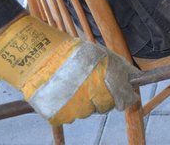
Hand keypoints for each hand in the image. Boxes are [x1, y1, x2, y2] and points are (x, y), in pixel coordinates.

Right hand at [0, 15, 138, 123]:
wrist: (36, 57)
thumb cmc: (69, 53)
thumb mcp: (97, 53)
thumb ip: (117, 67)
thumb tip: (134, 78)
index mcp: (105, 78)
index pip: (122, 96)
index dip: (123, 96)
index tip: (121, 96)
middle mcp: (93, 95)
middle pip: (105, 106)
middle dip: (101, 99)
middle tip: (90, 87)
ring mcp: (75, 107)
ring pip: (86, 112)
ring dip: (83, 102)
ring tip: (72, 86)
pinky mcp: (60, 116)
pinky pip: (70, 116)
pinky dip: (67, 107)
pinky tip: (62, 93)